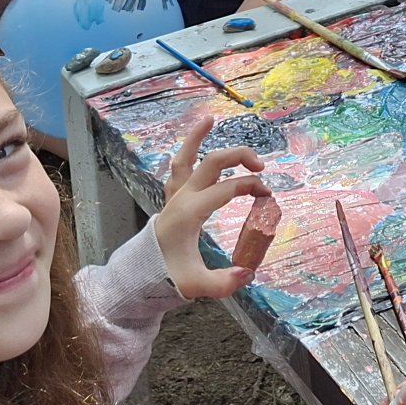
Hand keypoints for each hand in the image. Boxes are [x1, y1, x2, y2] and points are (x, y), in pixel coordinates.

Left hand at [151, 112, 270, 299]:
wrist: (138, 277)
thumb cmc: (167, 278)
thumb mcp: (195, 285)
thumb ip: (222, 282)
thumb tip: (248, 274)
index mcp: (189, 213)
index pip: (227, 188)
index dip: (251, 187)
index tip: (267, 196)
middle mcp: (181, 198)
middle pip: (211, 163)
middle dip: (238, 157)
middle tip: (260, 165)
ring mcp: (174, 196)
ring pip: (185, 158)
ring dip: (197, 138)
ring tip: (209, 119)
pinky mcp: (171, 200)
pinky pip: (179, 168)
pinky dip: (188, 152)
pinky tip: (196, 142)